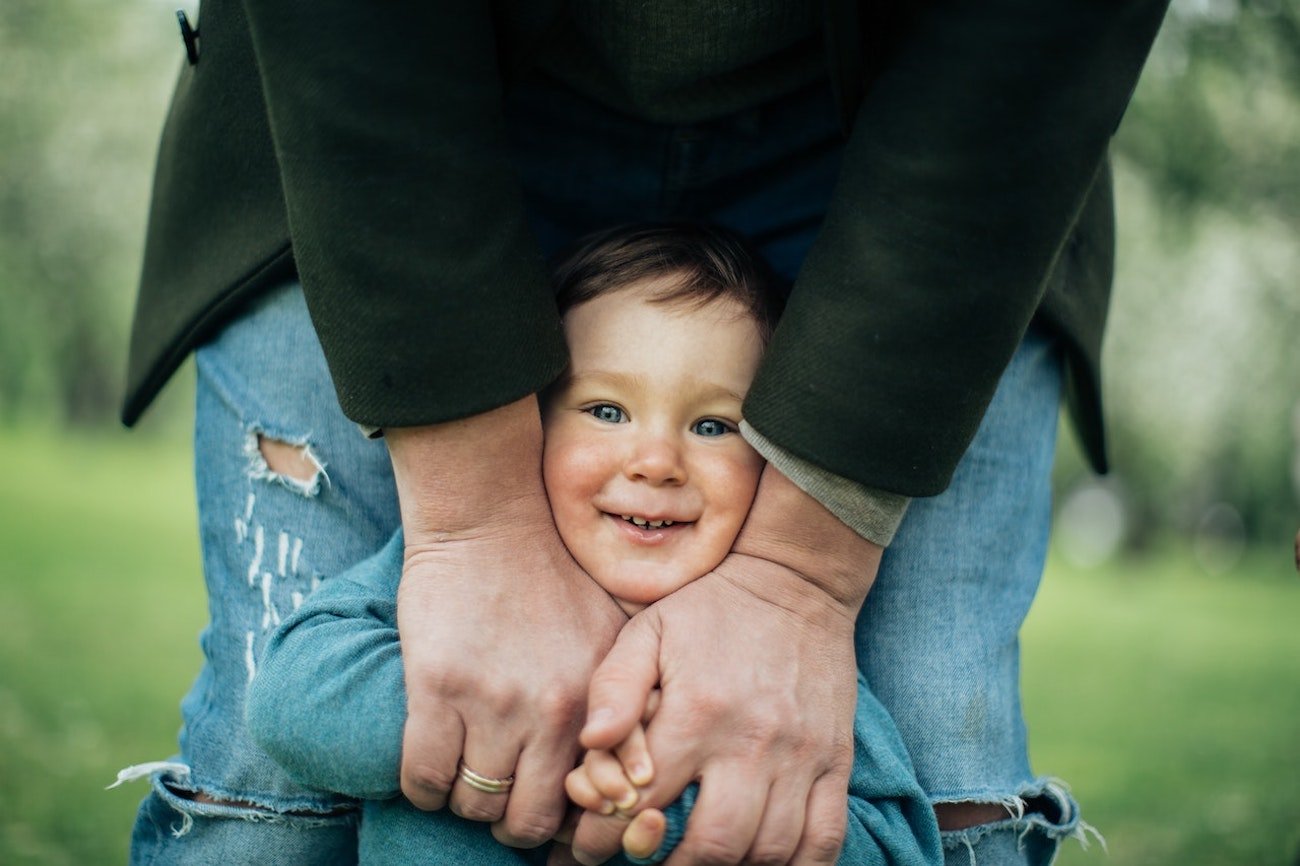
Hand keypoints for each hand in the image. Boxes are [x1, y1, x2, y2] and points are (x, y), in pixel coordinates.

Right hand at [389, 399, 626, 847]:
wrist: (492, 520)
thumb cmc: (556, 575)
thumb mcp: (616, 634)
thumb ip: (628, 700)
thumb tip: (639, 773)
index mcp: (599, 704)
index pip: (589, 805)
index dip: (568, 820)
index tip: (547, 804)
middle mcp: (552, 712)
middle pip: (527, 821)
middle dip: (512, 819)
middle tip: (501, 797)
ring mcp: (492, 702)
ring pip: (473, 804)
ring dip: (465, 800)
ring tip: (465, 774)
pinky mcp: (437, 688)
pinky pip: (423, 776)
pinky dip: (423, 785)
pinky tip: (430, 766)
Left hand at [572, 465, 882, 864]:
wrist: (794, 580)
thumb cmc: (708, 609)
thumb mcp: (648, 630)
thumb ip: (613, 686)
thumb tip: (590, 743)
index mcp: (696, 712)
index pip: (644, 802)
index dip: (609, 836)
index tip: (593, 844)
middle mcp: (751, 742)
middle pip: (713, 845)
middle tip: (649, 857)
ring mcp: (801, 756)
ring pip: (769, 851)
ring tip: (699, 860)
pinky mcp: (836, 762)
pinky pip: (825, 840)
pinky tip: (762, 861)